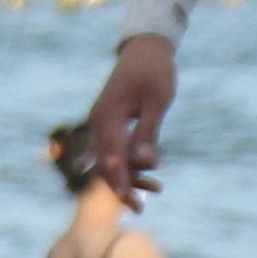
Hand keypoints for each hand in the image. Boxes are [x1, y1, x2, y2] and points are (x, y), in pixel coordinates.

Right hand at [82, 34, 178, 206]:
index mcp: (108, 116)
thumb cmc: (155, 71)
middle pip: (105, 162)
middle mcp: (99, 122)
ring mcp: (101, 122)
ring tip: (153, 190)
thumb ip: (148, 131)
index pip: (111, 157)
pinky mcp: (109, 121)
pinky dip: (127, 160)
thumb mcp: (158, 100)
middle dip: (122, 186)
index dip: (120, 182)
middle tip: (140, 209)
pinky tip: (147, 171)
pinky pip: (113, 147)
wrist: (145, 48)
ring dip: (127, 174)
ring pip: (109, 157)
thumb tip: (145, 163)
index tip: (130, 203)